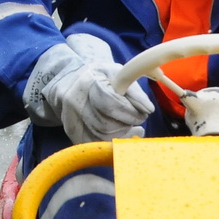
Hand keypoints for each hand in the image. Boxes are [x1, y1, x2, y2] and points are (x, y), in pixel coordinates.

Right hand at [24, 33, 153, 142]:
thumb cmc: (101, 77)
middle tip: (138, 119)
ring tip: (132, 127)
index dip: (131, 111)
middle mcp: (75, 101)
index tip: (146, 111)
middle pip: (106, 124)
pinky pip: (94, 145)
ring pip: (101, 137)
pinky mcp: (71, 132)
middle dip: (128, 124)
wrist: (72, 81)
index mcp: (88, 82)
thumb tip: (148, 109)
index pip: (110, 103)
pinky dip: (111, 144)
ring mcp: (70, 119)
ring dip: (122, 135)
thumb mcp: (118, 73)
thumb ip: (134, 90)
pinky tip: (121, 136)